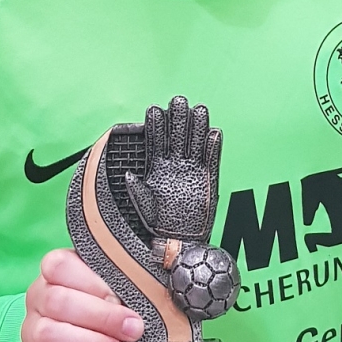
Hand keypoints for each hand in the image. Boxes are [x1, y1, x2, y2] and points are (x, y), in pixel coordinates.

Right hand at [0, 248, 143, 341]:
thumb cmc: (103, 307)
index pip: (59, 265)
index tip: (122, 297)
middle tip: (132, 330)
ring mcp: (31, 333)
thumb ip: (121, 286)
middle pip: (57, 301)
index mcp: (57, 273)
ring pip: (44, 333)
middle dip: (100, 317)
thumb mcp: (111, 289)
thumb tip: (149, 293)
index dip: (92, 282)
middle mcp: (39, 299)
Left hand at [124, 96, 221, 240]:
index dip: (155, 126)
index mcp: (158, 168)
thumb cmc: (159, 224)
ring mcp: (192, 170)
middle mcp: (176, 166)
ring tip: (198, 109)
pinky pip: (211, 159)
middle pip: (177, 136)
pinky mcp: (208, 179)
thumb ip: (137, 190)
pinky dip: (213, 147)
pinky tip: (213, 133)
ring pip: (195, 143)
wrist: (179, 241)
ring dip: (197, 126)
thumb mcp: (144, 207)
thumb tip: (127, 175)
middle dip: (177, 118)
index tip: (154, 110)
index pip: (156, 141)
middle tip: (178, 101)